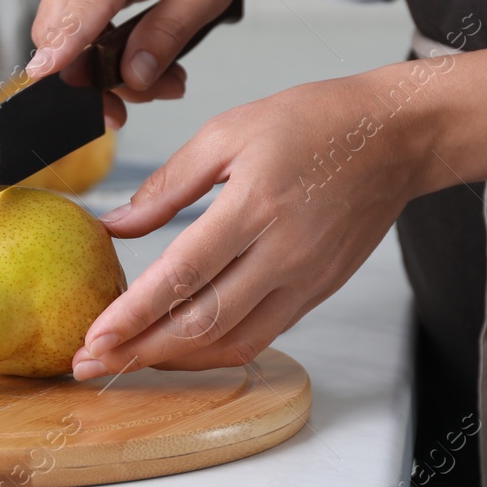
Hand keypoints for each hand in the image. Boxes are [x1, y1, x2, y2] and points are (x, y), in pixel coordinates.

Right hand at [26, 0, 256, 115]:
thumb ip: (169, 32)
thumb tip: (132, 74)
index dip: (66, 40)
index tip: (45, 72)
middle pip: (63, 23)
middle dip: (97, 71)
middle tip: (153, 92)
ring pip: (62, 31)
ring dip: (101, 65)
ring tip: (159, 78)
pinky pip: (71, 23)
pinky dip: (98, 49)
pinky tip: (137, 57)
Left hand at [69, 68, 433, 377]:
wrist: (395, 136)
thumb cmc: (314, 122)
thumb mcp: (228, 131)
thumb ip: (168, 184)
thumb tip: (116, 224)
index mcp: (255, 206)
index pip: (182, 277)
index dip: (133, 314)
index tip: (93, 337)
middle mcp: (284, 254)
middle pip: (202, 323)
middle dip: (140, 351)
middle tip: (90, 364)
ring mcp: (306, 280)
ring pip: (233, 342)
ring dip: (174, 360)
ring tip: (126, 362)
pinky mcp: (319, 291)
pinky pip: (261, 334)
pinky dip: (214, 349)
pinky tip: (179, 346)